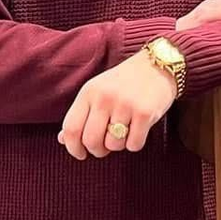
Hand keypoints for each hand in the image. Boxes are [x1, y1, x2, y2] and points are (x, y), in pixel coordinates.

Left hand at [57, 52, 176, 159]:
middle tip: (103, 148)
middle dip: (97, 151)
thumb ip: (81, 115)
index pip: (71, 128)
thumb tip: (63, 139)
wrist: (158, 65)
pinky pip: (134, 144)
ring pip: (113, 145)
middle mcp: (104, 98)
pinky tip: (138, 130)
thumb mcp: (97, 91)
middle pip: (91, 141)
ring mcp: (125, 105)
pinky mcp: (145, 113)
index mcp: (89, 92)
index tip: (80, 153)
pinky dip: (135, 143)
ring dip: (118, 145)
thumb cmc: (124, 82)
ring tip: (124, 132)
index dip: (73, 148)